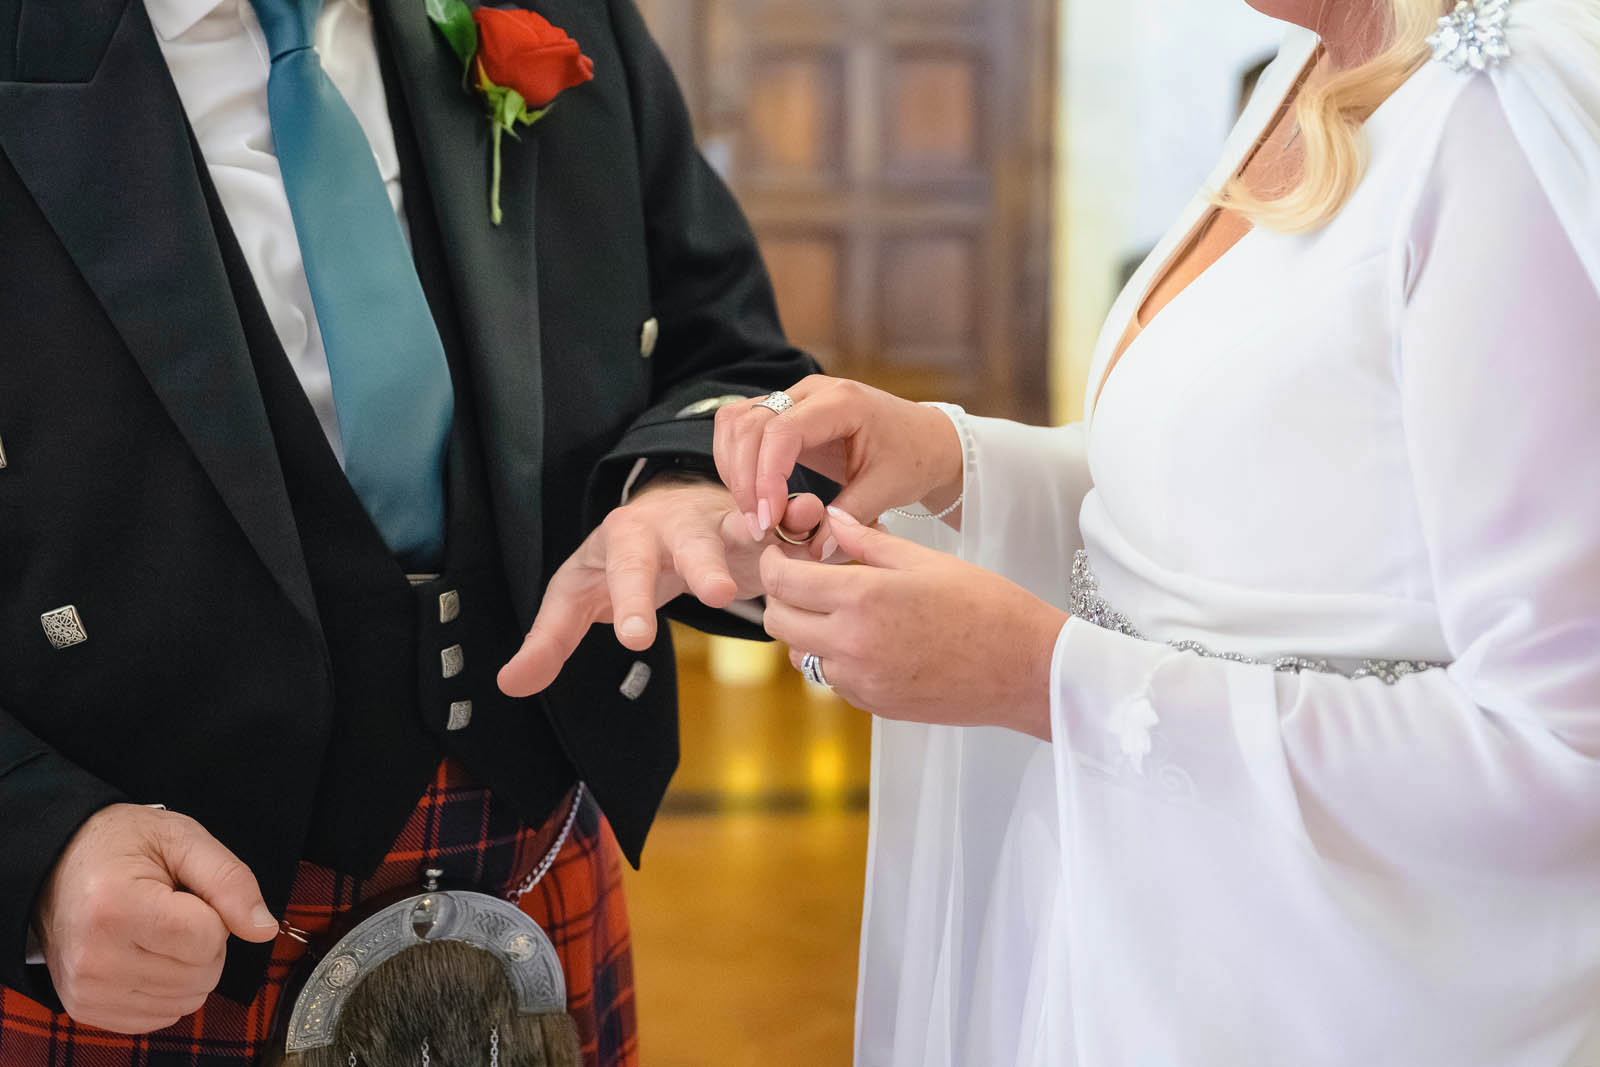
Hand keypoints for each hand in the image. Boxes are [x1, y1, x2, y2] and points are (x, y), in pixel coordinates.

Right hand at [34, 804, 278, 1032]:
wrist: (57, 866)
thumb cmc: (123, 846)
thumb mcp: (183, 839)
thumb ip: (231, 881)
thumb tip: (264, 930)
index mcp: (116, 907)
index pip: (208, 938)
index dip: (215, 913)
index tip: (186, 893)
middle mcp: (95, 957)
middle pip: (201, 974)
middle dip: (206, 942)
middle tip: (173, 910)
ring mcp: (87, 990)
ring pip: (186, 1000)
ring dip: (189, 967)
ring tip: (157, 932)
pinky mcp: (86, 1010)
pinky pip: (160, 1017)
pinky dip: (169, 990)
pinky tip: (147, 956)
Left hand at [498, 478, 824, 696]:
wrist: (667, 509)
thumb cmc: (618, 559)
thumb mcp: (578, 595)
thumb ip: (549, 640)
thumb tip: (509, 685)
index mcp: (624, 539)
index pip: (624, 572)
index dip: (630, 603)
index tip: (634, 638)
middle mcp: (673, 525)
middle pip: (687, 542)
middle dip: (703, 564)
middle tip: (716, 593)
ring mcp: (719, 523)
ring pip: (742, 528)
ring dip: (764, 539)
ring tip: (785, 560)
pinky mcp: (758, 530)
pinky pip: (784, 526)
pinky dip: (804, 527)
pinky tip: (824, 535)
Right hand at [713, 376, 962, 552]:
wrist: (925, 439)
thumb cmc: (913, 458)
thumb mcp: (889, 489)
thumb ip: (850, 517)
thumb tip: (813, 551)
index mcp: (842, 401)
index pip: (782, 431)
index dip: (766, 477)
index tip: (768, 520)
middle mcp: (811, 391)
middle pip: (749, 424)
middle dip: (745, 479)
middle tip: (758, 526)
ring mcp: (793, 398)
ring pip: (736, 422)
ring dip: (734, 469)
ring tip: (754, 514)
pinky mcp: (784, 413)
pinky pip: (741, 427)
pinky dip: (736, 462)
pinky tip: (752, 496)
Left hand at [759, 508, 1065, 738]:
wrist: (1024, 667)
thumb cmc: (984, 604)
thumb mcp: (924, 559)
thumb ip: (867, 542)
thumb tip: (830, 521)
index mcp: (862, 597)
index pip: (783, 581)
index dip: (772, 563)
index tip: (780, 553)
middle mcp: (851, 643)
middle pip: (778, 621)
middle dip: (780, 597)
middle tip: (803, 580)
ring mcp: (860, 680)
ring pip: (801, 654)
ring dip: (807, 631)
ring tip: (840, 610)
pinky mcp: (874, 704)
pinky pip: (832, 679)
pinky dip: (836, 659)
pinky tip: (869, 640)